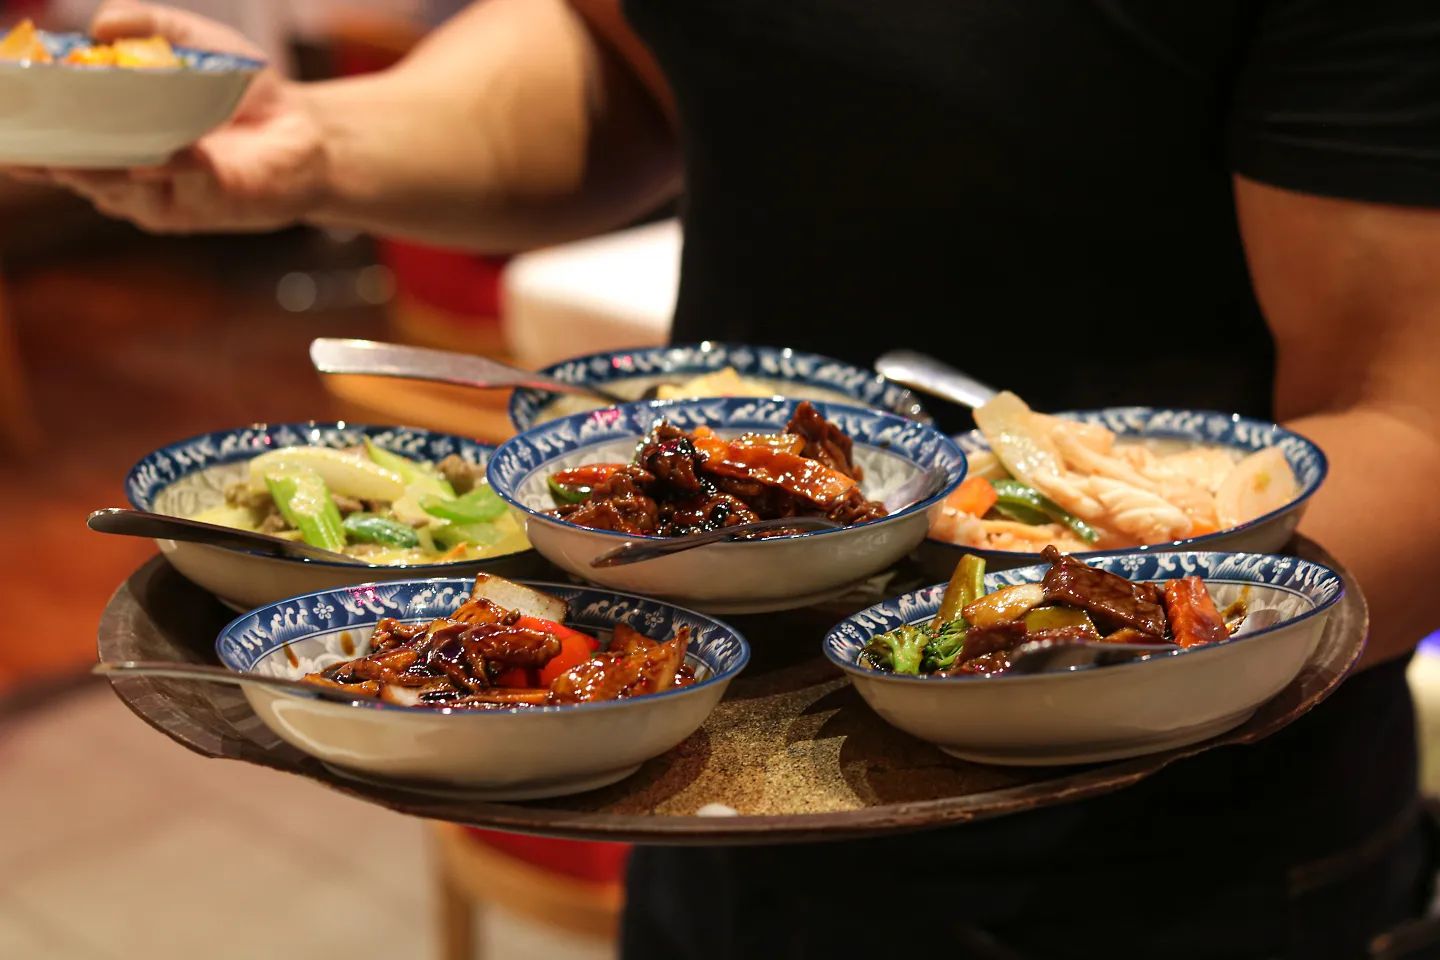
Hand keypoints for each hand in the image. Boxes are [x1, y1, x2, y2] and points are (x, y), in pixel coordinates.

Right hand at [5, 1, 329, 232]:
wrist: (304, 129)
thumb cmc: (236, 89)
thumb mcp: (187, 42)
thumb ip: (145, 25)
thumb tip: (102, 26)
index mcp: (109, 138)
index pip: (51, 140)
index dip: (21, 134)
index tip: (0, 119)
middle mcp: (125, 174)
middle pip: (72, 168)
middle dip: (47, 152)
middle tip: (23, 135)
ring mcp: (162, 195)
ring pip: (117, 185)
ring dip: (101, 164)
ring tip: (84, 141)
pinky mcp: (205, 206)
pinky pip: (180, 188)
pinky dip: (171, 169)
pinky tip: (169, 152)